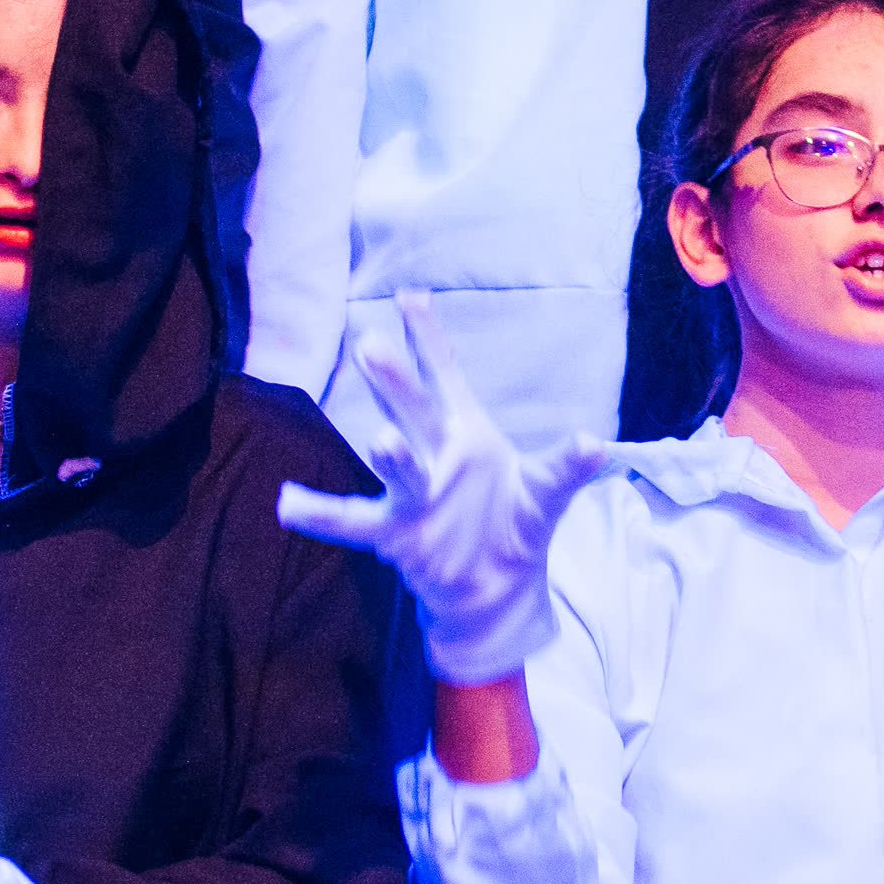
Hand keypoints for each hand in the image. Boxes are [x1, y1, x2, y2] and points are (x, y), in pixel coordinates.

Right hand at [270, 295, 624, 683]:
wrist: (498, 585)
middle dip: (397, 382)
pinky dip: (322, 514)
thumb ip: (566, 468)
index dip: (428, 340)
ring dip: (391, 456)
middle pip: (415, 412)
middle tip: (371, 345)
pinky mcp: (398, 533)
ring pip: (399, 468)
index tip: (410, 297)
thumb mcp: (546, 494)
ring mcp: (413, 493)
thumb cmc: (515, 524)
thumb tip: (596, 444)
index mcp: (467, 432)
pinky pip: (356, 523)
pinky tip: (287, 503)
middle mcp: (434, 454)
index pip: (446, 377)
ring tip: (381, 439)